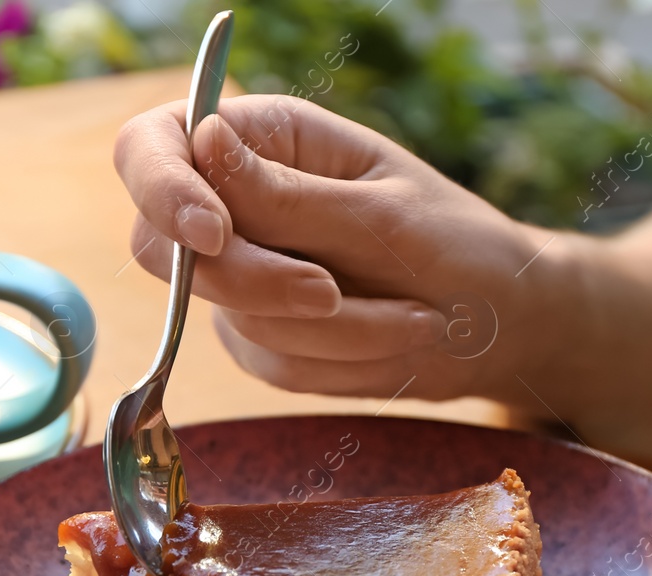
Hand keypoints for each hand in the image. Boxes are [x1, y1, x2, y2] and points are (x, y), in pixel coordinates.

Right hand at [113, 94, 554, 400]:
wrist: (498, 322)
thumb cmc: (456, 245)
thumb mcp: (382, 213)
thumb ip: (287, 193)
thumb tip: (201, 141)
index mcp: (264, 138)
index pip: (153, 147)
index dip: (162, 190)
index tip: (214, 234)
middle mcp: (238, 203)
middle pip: (166, 248)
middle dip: (252, 281)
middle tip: (330, 296)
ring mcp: (242, 276)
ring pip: (231, 316)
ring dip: (332, 330)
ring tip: (413, 316)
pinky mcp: (259, 337)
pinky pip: (267, 361)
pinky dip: (337, 359)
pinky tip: (394, 337)